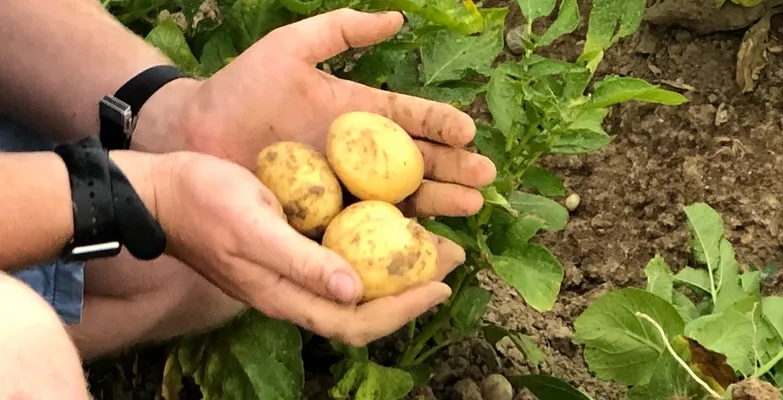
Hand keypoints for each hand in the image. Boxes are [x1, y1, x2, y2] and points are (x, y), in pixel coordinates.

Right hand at [142, 151, 464, 345]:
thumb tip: (354, 291)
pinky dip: (372, 246)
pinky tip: (388, 222)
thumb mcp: (254, 228)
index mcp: (286, 296)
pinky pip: (342, 256)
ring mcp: (292, 271)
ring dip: (396, 267)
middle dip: (411, 287)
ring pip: (357, 282)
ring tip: (433, 239)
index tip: (440, 283)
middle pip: (365, 306)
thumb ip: (301, 262)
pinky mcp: (290, 248)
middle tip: (451, 254)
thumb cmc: (203, 205)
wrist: (161, 194)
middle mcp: (295, 290)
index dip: (402, 309)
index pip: (356, 322)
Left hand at [152, 8, 495, 219]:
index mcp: (358, 113)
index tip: (468, 131)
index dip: (441, 125)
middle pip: (417, 163)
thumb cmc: (240, 88)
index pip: (410, 118)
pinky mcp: (325, 215)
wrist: (195, 133)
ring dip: (437, 202)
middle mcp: (359, 153)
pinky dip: (396, 232)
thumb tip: (398, 19)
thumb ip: (341, 30)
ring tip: (469, 206)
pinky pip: (365, 226)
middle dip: (453, 170)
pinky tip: (423, 238)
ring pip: (401, 198)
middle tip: (484, 180)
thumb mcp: (290, 48)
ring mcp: (345, 187)